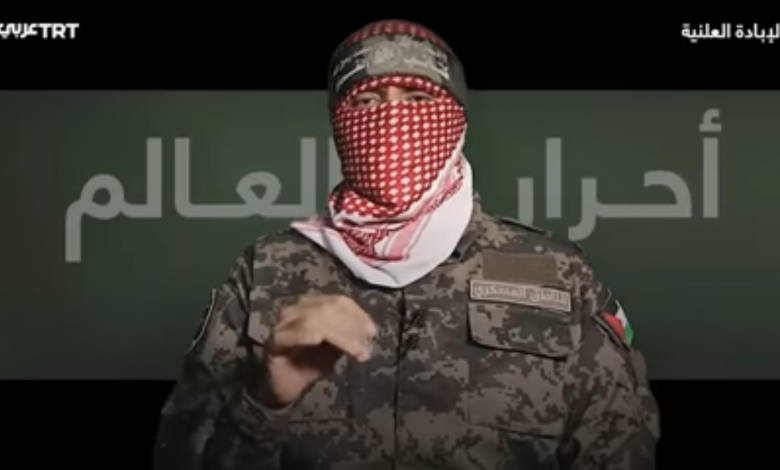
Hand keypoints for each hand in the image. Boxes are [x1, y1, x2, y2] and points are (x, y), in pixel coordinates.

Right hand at [261, 295, 375, 405]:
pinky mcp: (274, 343)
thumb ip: (348, 336)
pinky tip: (318, 339)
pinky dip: (304, 335)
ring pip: (314, 320)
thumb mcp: (335, 349)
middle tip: (365, 348)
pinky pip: (290, 335)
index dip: (357, 314)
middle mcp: (296, 310)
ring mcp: (283, 325)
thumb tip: (368, 332)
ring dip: (339, 335)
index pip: (338, 301)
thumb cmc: (308, 364)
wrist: (284, 387)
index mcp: (312, 306)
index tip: (372, 333)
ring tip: (354, 352)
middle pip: (328, 309)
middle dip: (351, 327)